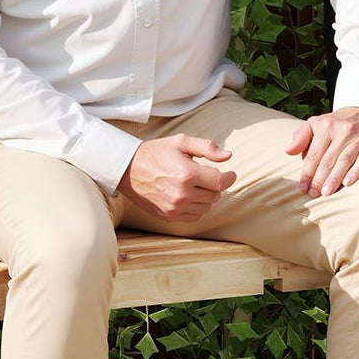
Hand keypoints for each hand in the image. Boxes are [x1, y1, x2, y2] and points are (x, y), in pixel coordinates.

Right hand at [117, 135, 235, 220]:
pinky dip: (197, 207)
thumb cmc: (155, 153)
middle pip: (215, 195)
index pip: (220, 182)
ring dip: (206, 197)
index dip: (229, 177)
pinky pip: (194, 216)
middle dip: (215, 185)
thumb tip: (227, 156)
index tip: (230, 174)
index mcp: (187, 174)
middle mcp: (182, 194)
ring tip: (197, 185)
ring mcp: (175, 207)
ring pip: (206, 207)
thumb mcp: (181, 142)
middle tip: (207, 176)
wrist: (128, 169)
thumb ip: (207, 147)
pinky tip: (190, 196)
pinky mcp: (169, 216)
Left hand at [285, 106, 358, 195]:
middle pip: (327, 160)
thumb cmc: (339, 123)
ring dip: (334, 178)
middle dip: (318, 179)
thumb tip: (288, 151)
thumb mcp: (317, 123)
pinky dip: (356, 172)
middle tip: (313, 194)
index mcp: (326, 126)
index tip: (302, 187)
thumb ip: (301, 136)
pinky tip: (348, 183)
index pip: (314, 154)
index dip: (307, 172)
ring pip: (344, 161)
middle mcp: (343, 131)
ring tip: (326, 192)